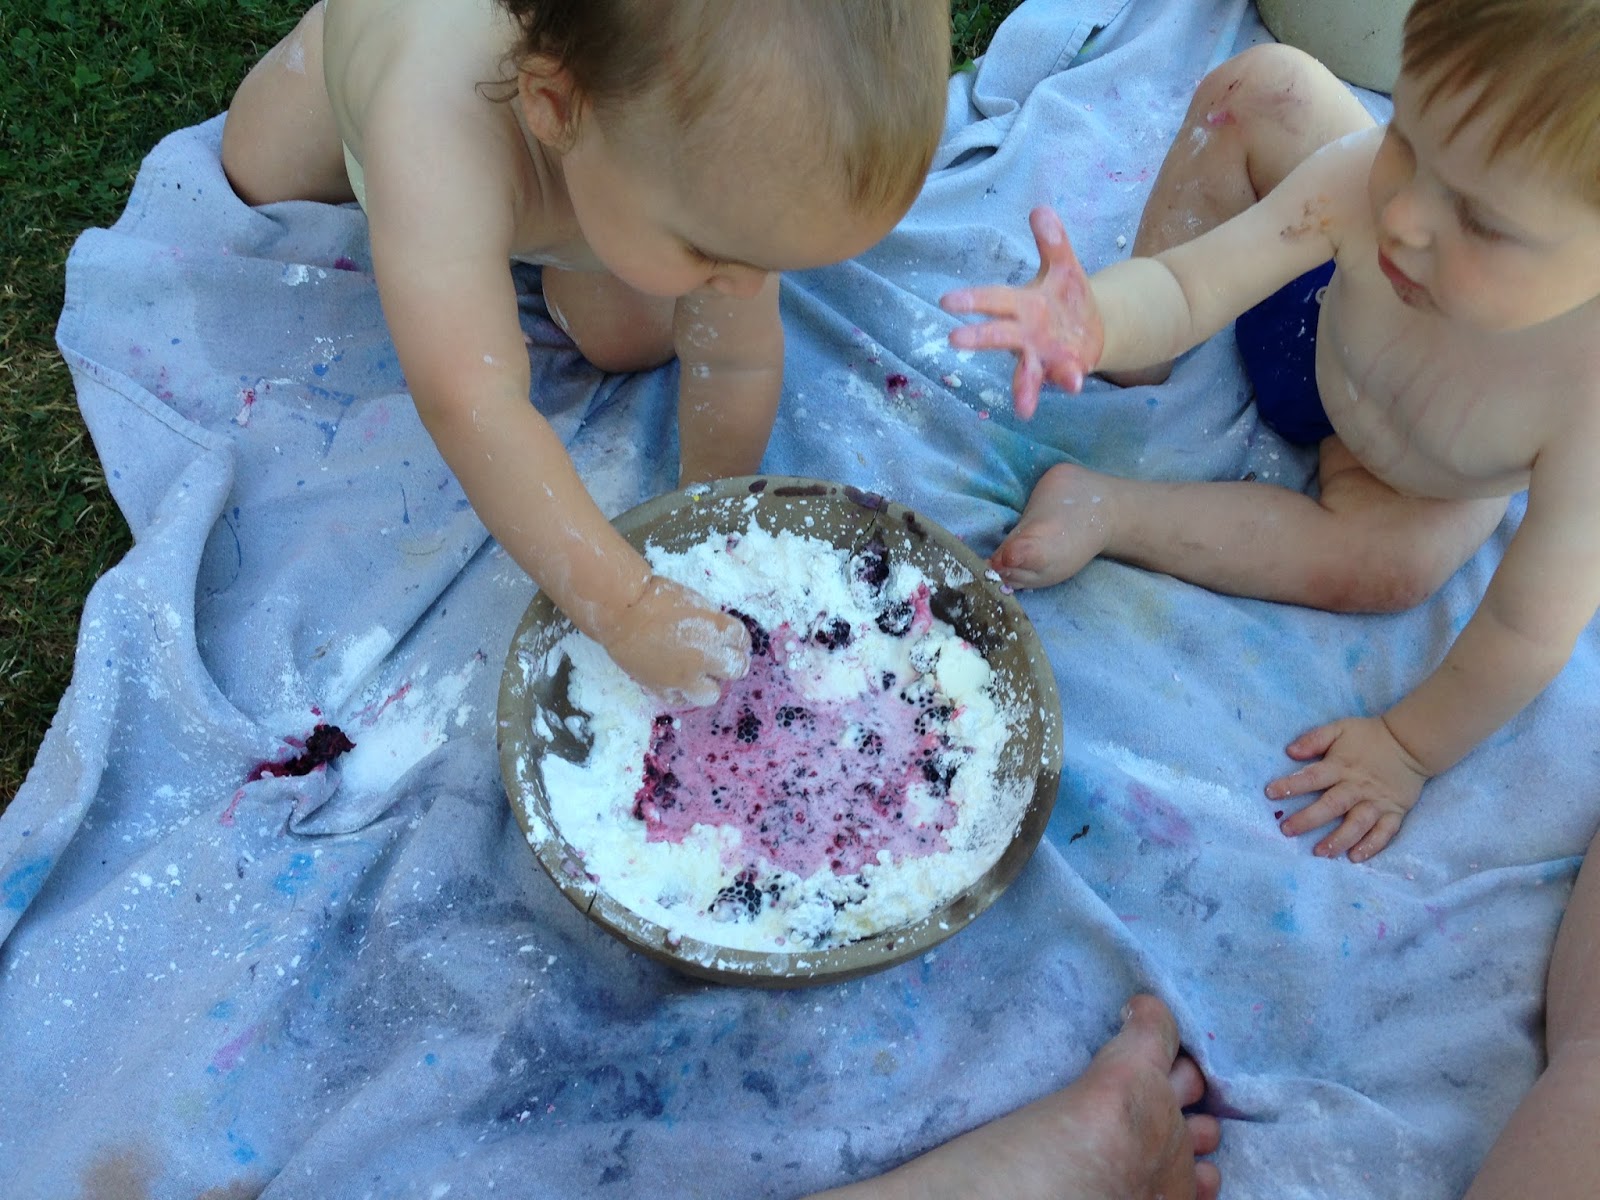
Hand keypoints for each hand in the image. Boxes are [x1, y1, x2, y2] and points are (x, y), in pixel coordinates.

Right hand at [602, 575, 750, 706]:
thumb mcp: (694, 602)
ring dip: (709, 683)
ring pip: (712, 693)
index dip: (738, 640)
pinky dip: (682, 693)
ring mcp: (684, 676)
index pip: (742, 639)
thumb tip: (719, 635)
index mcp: (715, 629)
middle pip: (736, 668)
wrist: (622, 611)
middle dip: (731, 662)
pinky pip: (682, 700)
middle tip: (721, 659)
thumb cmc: (655, 597)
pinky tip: (678, 683)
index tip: (731, 641)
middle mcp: (705, 656)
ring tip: (700, 675)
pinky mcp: (663, 688)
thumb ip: (711, 620)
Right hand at [940, 206, 1104, 419]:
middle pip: (999, 335)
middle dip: (980, 337)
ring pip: (1027, 372)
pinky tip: (1074, 384)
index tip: (946, 301)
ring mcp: (1042, 356)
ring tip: (1022, 404)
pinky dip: (1067, 380)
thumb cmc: (1065, 298)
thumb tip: (1041, 209)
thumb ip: (1053, 242)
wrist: (1091, 329)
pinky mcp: (1063, 371)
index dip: (971, 300)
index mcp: (1021, 304)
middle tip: (954, 340)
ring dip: (1024, 386)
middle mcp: (1024, 334)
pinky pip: (1063, 377)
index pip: (993, 299)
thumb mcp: (1064, 266)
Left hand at [1265, 716, 1429, 861]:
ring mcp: (1377, 802)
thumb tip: (1289, 751)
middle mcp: (1357, 787)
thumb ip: (1314, 739)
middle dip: (1308, 819)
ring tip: (1320, 852)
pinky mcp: (1394, 812)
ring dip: (1339, 839)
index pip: (1312, 777)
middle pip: (1332, 805)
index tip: (1270, 793)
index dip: (1291, 785)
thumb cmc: (1369, 737)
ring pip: (1357, 824)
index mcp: (1341, 767)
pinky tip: (1355, 857)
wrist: (1410, 743)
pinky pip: (1384, 833)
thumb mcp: (1339, 728)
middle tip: (1287, 831)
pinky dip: (1371, 846)